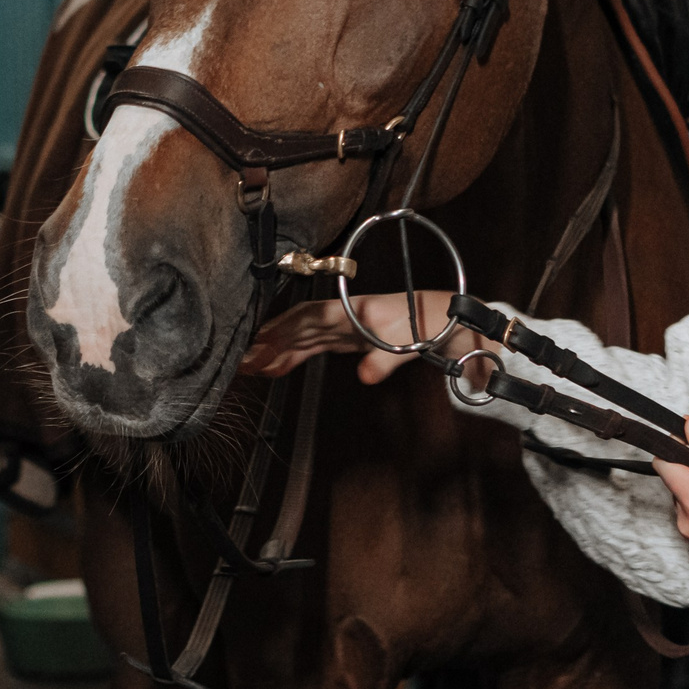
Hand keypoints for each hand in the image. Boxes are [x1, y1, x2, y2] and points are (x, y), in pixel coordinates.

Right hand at [241, 290, 462, 384]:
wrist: (446, 319)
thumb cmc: (426, 325)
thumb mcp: (409, 344)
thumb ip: (384, 360)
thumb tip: (365, 376)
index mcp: (353, 312)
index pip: (311, 318)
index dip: (284, 330)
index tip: (259, 344)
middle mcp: (343, 315)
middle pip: (298, 326)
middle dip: (270, 341)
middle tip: (242, 360)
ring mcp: (344, 326)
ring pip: (302, 335)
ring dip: (277, 349)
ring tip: (250, 365)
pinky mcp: (348, 338)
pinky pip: (314, 345)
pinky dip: (294, 354)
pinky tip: (277, 366)